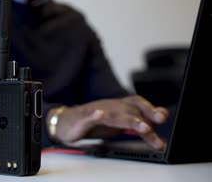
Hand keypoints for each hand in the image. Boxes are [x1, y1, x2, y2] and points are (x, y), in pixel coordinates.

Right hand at [48, 95, 168, 149]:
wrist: (66, 122)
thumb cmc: (93, 122)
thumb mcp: (119, 122)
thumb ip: (140, 119)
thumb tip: (162, 115)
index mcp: (118, 107)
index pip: (138, 103)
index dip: (150, 108)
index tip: (162, 118)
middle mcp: (109, 106)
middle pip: (130, 110)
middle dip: (145, 118)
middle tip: (155, 127)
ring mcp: (96, 111)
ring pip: (115, 114)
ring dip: (129, 119)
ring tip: (143, 127)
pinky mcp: (82, 118)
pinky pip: (89, 115)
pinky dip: (95, 114)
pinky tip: (98, 115)